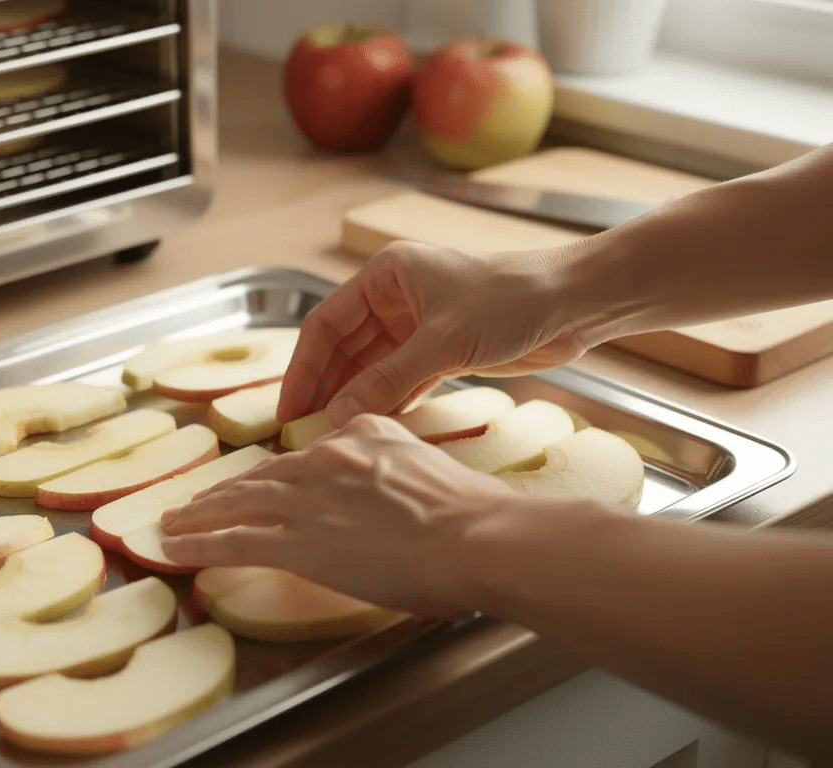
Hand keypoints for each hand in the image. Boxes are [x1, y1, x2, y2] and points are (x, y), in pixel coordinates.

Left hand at [159, 414, 523, 618]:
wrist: (473, 535)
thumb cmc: (471, 516)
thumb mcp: (428, 466)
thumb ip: (396, 469)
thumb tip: (390, 491)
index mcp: (361, 435)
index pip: (304, 457)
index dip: (275, 475)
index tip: (258, 484)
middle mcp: (324, 460)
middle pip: (260, 476)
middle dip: (223, 491)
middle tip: (194, 502)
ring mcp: (306, 500)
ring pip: (236, 502)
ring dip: (199, 514)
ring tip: (174, 523)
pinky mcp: (295, 541)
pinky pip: (233, 540)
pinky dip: (199, 544)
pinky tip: (176, 547)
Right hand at [279, 241, 598, 425]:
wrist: (574, 304)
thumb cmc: (511, 300)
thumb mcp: (441, 342)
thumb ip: (387, 380)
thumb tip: (338, 414)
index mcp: (385, 276)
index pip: (325, 325)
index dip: (302, 369)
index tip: (288, 409)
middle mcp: (395, 297)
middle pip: (343, 349)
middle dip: (324, 389)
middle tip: (304, 431)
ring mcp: (417, 326)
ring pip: (370, 368)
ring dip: (353, 400)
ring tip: (332, 437)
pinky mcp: (441, 351)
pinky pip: (399, 381)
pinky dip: (386, 403)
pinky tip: (371, 428)